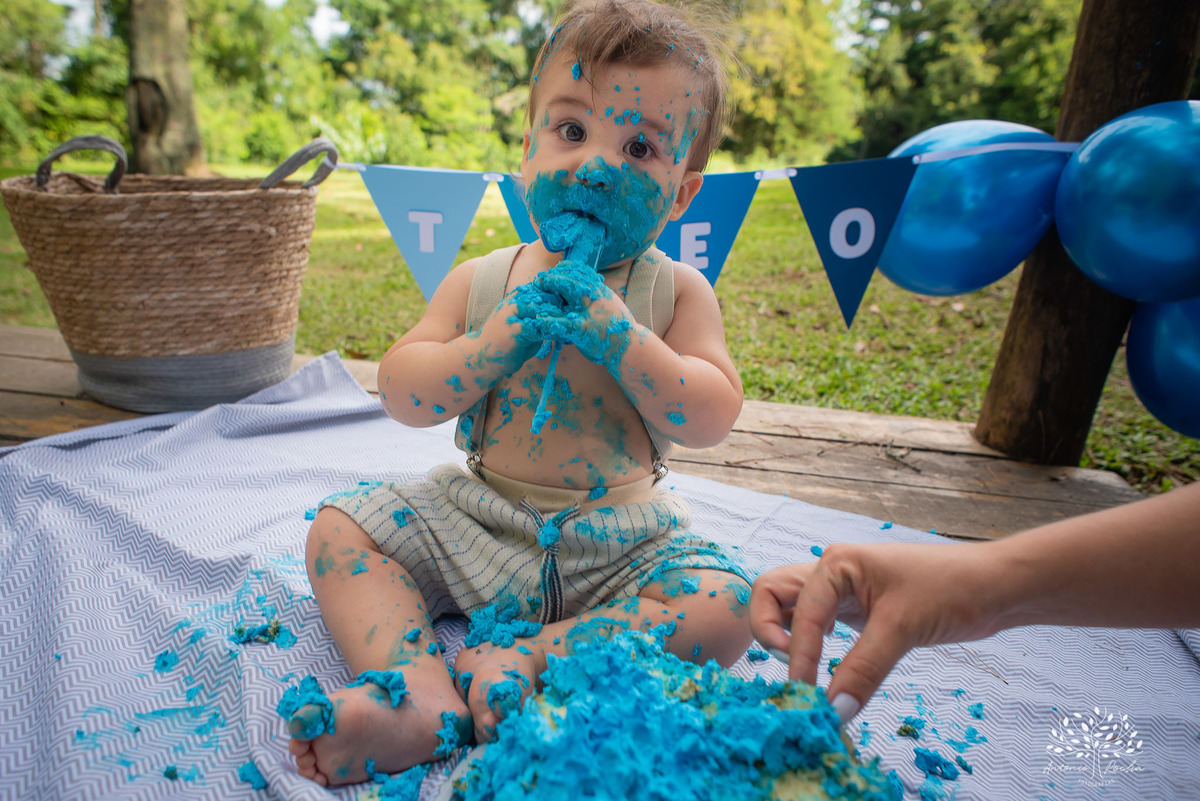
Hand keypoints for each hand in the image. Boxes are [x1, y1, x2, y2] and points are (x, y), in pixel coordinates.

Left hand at [509, 260, 633, 366]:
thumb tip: (589, 284)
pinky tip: (537, 320)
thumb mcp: (611, 305)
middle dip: (554, 278)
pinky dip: (548, 321)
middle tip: (540, 279)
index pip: (582, 272)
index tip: (555, 268)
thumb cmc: (618, 328)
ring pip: (566, 295)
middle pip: (572, 279)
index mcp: (602, 291)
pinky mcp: (584, 330)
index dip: (566, 268)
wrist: (631, 347)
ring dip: (548, 292)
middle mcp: (596, 297)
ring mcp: (590, 313)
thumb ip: (598, 295)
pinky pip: (562, 323)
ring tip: (535, 291)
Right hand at [749, 542, 999, 718]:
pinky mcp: (856, 612)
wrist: (995, 586)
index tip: (806, 694)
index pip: (798, 612)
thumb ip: (863, 671)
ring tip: (804, 671)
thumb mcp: (902, 629)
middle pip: (771, 595)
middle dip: (769, 630)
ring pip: (790, 611)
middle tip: (793, 668)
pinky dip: (810, 647)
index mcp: (836, 563)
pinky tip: (823, 668)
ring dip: (784, 638)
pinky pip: (816, 627)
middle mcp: (831, 573)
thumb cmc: (952, 589)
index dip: (798, 654)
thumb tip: (833, 712)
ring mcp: (842, 592)